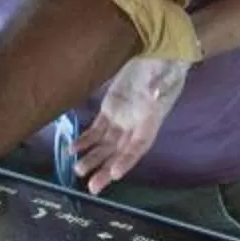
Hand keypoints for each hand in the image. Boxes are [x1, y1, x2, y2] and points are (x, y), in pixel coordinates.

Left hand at [72, 56, 187, 192]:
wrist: (157, 52)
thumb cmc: (166, 64)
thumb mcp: (167, 71)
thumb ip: (160, 84)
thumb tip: (154, 93)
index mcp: (152, 120)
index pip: (139, 146)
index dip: (128, 160)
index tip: (115, 173)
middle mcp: (136, 126)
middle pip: (120, 153)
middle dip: (106, 170)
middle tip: (93, 188)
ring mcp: (122, 119)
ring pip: (105, 145)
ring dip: (92, 158)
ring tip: (78, 170)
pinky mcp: (111, 110)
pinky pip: (97, 130)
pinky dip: (85, 140)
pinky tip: (73, 149)